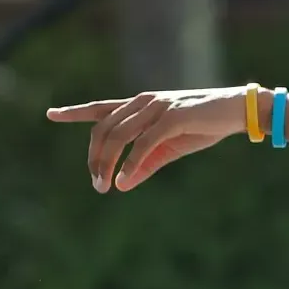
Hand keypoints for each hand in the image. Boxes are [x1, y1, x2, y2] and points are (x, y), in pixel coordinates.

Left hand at [46, 86, 249, 192]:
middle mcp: (143, 103)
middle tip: (95, 184)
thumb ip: (145, 165)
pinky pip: (143, 143)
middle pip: (103, 129)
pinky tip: (125, 179)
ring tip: (104, 185)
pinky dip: (131, 163)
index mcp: (140, 106)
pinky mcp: (172, 117)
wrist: (237, 111)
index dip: (74, 111)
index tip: (50, 114)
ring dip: (107, 163)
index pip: (101, 109)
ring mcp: (156, 108)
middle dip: (94, 158)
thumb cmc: (204, 126)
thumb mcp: (170, 149)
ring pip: (118, 135)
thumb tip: (121, 184)